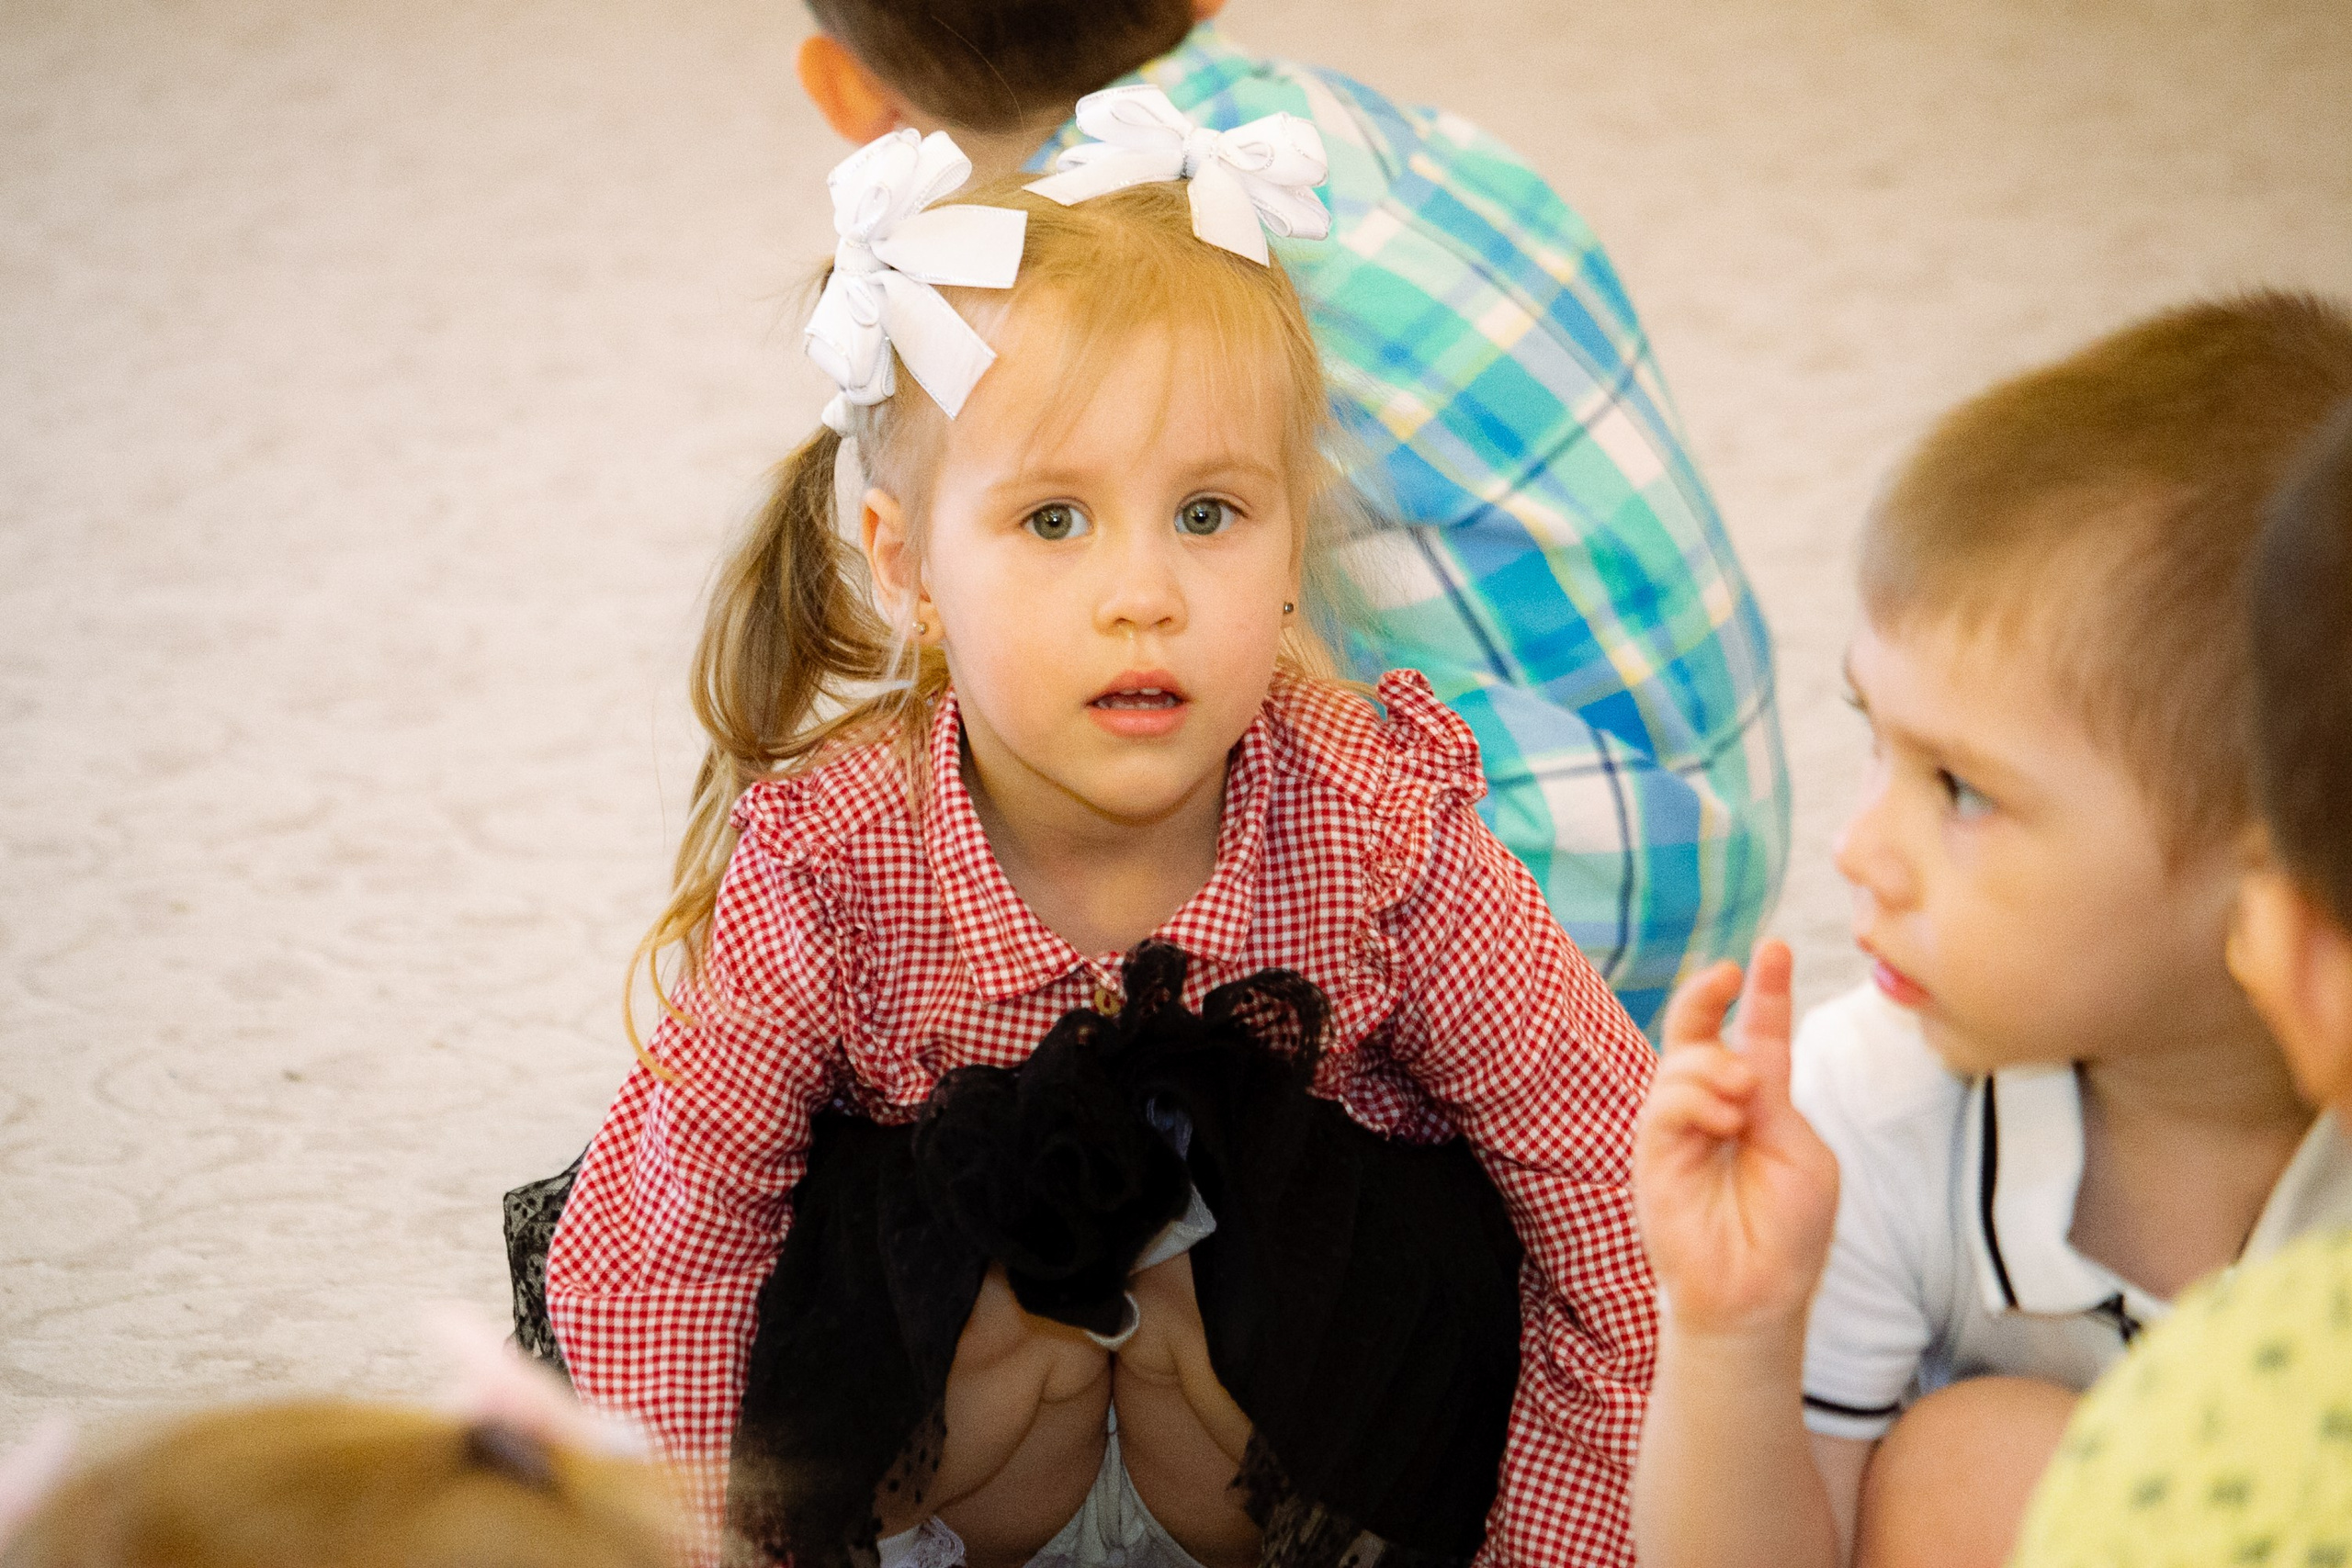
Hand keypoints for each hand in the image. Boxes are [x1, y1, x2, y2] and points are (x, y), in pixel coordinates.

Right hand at [1633, 940, 1839, 1336]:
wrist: (1757, 1295)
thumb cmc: (1789, 1233)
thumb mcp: (1802, 1153)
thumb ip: (1774, 1101)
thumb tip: (1738, 1064)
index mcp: (1760, 1103)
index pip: (1759, 1035)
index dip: (1766, 992)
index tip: (1774, 948)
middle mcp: (1714, 1106)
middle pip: (1697, 1032)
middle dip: (1708, 994)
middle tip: (1728, 973)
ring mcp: (1679, 1128)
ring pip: (1680, 1063)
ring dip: (1715, 1066)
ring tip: (1744, 1097)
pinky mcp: (1653, 1155)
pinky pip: (1664, 1104)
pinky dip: (1696, 1100)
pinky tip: (1726, 1121)